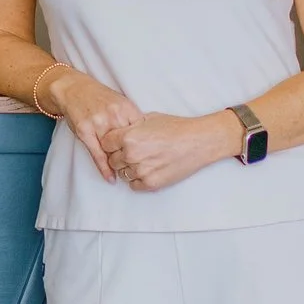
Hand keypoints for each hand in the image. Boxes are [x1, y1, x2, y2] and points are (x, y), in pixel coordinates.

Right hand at [46, 69, 143, 185]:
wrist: (74, 88)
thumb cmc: (99, 98)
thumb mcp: (120, 102)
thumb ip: (132, 118)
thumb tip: (148, 137)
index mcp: (126, 107)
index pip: (141, 132)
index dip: (146, 146)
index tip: (150, 157)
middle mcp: (113, 115)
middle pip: (128, 143)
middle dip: (134, 157)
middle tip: (139, 169)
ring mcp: (98, 123)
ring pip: (113, 151)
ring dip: (119, 164)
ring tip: (126, 174)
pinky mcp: (85, 131)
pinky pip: (97, 154)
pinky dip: (104, 168)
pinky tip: (111, 177)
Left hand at [110, 108, 245, 193]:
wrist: (199, 142)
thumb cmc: (177, 128)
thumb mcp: (149, 119)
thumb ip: (130, 127)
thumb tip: (118, 132)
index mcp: (128, 137)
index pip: (104, 144)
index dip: (111, 142)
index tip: (118, 142)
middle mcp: (131, 155)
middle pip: (112, 160)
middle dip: (119, 156)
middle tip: (134, 151)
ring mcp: (141, 171)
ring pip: (122, 174)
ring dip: (129, 168)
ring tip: (145, 159)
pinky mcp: (151, 184)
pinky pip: (133, 185)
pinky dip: (138, 179)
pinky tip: (149, 169)